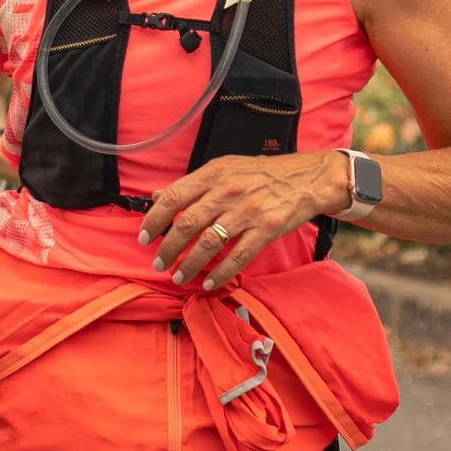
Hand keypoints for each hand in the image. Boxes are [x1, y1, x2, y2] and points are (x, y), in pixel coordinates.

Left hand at [136, 150, 347, 291]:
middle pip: (187, 223)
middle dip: (168, 247)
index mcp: (214, 174)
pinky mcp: (266, 229)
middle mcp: (228, 191)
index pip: (174, 196)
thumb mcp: (225, 168)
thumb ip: (193, 184)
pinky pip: (238, 256)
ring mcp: (248, 211)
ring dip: (189, 264)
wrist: (306, 178)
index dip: (155, 219)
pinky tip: (209, 282)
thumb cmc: (262, 175)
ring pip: (209, 242)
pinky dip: (220, 273)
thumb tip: (158, 195)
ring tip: (178, 276)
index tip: (144, 237)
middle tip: (158, 263)